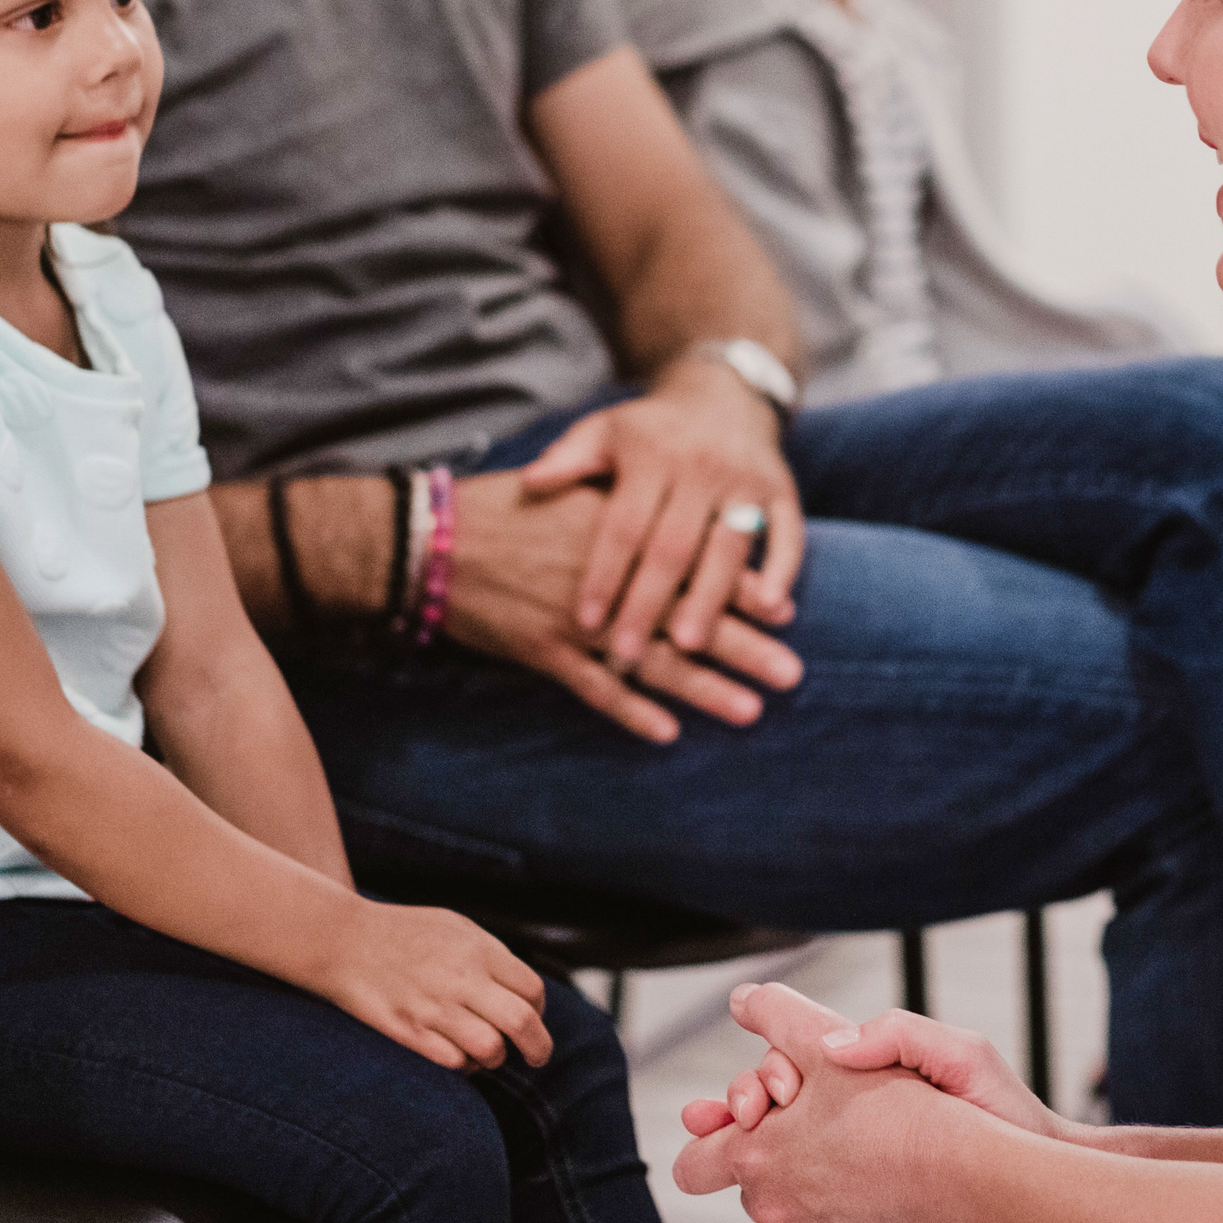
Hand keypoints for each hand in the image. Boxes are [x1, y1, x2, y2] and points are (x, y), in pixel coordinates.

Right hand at [303, 898, 550, 1072]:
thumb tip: (523, 990)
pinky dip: (464, 1065)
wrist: (344, 939)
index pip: (533, 991)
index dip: (540, 1012)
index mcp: (479, 950)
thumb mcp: (456, 928)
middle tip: (536, 1057)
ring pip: (491, 1048)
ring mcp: (435, 1007)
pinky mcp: (409, 1031)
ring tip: (488, 1054)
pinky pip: (454, 1062)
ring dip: (496, 1058)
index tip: (533, 1020)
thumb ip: (492, 955)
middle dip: (538, 1047)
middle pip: (522, 1022)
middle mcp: (462, 979)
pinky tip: (458, 1056)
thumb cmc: (403, 933)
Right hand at [441, 473, 800, 743]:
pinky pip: (593, 689)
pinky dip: (629, 710)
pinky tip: (668, 731)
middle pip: (686, 617)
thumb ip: (624, 511)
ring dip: (702, 689)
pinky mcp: (541, 651)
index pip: (692, 562)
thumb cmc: (503, 510)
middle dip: (742, 646)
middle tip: (793, 672)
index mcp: (618, 532)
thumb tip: (677, 523)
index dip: (740, 589)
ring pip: (650, 660)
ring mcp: (573, 618)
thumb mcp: (570, 491)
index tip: (786, 610)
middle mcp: (605, 578)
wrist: (429, 538)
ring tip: (749, 711)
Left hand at [518, 361, 806, 686]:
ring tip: (689, 645)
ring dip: (710, 598)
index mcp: (652, 455)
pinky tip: (770, 608)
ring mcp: (745, 480)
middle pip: (674, 545)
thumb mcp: (604, 432)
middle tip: (628, 653)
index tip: (585, 622)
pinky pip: (789, 534)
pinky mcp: (782, 489)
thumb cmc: (650, 430)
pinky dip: (783, 570)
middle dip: (649, 603)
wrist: (724, 394)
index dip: (604, 574)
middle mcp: (701, 467)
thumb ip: (567, 460)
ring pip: (729, 546)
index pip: (624, 524)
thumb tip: (528, 483)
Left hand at [671, 982, 1004, 1222]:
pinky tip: (894, 1179)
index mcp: (759, 1159)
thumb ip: (781, 1017)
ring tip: (873, 1140)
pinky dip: (858, 1206)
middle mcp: (777, 1210)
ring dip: (820, 1176)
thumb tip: (744, 1000)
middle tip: (826, 1111)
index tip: (751, 1110)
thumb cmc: (912, 1114)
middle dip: (779, 1146)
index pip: (693, 1164)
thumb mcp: (836, 1044)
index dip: (712, 1132)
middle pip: (752, 1179)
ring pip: (799, 1203)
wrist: (981, 1188)